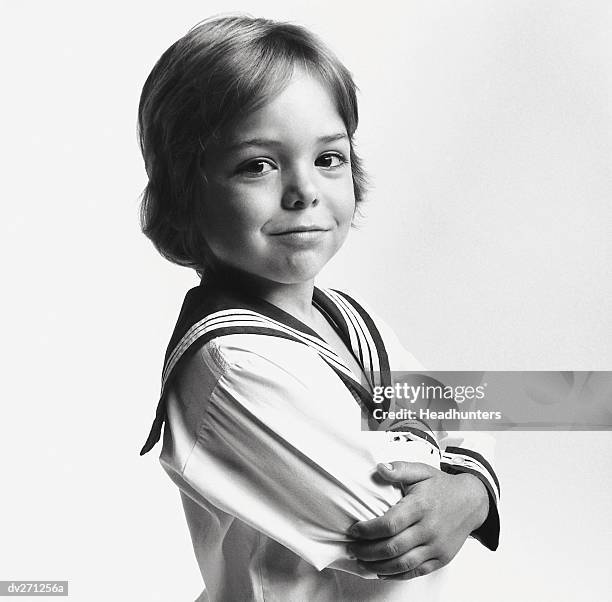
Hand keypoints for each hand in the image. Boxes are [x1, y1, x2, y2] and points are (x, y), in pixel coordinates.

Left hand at [347, 462, 488, 579]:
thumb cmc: (442, 486)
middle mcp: (429, 529)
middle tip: (352, 549)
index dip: (368, 530)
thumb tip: (380, 468)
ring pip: (403, 564)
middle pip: (393, 547)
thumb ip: (400, 469)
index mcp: (421, 506)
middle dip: (367, 551)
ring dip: (378, 567)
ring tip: (362, 562)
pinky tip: (382, 572)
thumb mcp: (421, 470)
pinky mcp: (441, 559)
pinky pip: (416, 572)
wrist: (472, 501)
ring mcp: (436, 547)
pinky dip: (396, 575)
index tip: (354, 530)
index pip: (389, 524)